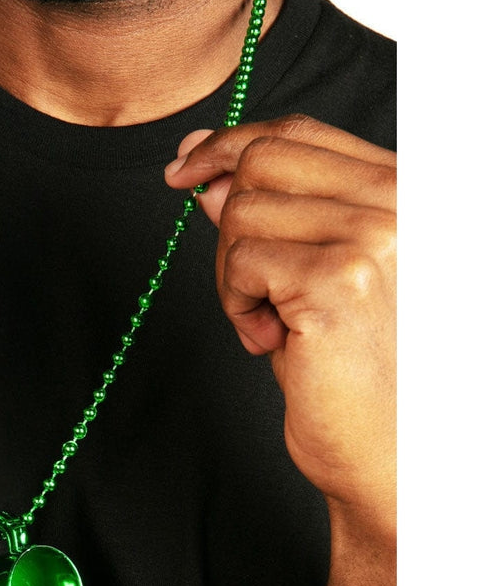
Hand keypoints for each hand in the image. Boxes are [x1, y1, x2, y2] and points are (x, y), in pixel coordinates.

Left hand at [165, 115, 395, 540]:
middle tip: (243, 286)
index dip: (229, 145)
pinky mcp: (337, 282)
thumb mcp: (313, 277)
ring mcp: (373, 238)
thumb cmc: (357, 371)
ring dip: (232, 275)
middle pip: (262, 162)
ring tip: (268, 323)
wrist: (391, 451)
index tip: (184, 168)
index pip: (299, 134)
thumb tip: (207, 173)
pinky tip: (270, 340)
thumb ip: (273, 217)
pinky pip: (241, 262)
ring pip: (243, 213)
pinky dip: (235, 305)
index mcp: (402, 193)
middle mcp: (399, 203)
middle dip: (227, 223)